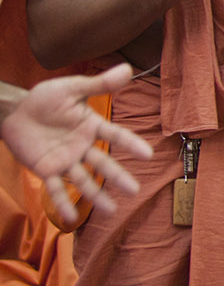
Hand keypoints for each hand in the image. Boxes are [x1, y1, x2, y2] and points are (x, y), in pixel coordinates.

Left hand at [1, 64, 154, 224]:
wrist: (14, 111)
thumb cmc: (44, 98)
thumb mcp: (72, 88)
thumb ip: (99, 84)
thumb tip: (127, 68)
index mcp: (91, 126)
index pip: (116, 136)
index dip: (131, 144)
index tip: (148, 154)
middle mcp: (82, 146)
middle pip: (103, 163)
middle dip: (118, 177)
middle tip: (135, 190)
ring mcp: (65, 160)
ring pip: (84, 180)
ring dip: (97, 195)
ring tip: (112, 211)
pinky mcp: (47, 170)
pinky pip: (56, 188)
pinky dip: (63, 203)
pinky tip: (71, 218)